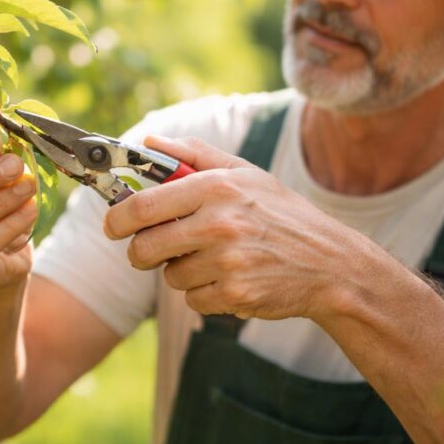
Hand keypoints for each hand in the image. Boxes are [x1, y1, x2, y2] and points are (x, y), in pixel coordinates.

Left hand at [102, 135, 368, 321]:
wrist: (331, 263)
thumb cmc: (282, 213)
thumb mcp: (245, 173)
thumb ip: (194, 154)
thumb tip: (149, 142)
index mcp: (217, 187)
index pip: (144, 205)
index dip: (117, 218)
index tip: (112, 225)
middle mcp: (220, 223)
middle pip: (145, 248)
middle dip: (140, 253)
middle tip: (149, 251)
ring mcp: (227, 262)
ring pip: (170, 276)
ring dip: (182, 272)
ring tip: (214, 260)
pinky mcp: (234, 295)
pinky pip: (193, 300)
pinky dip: (204, 295)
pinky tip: (229, 279)